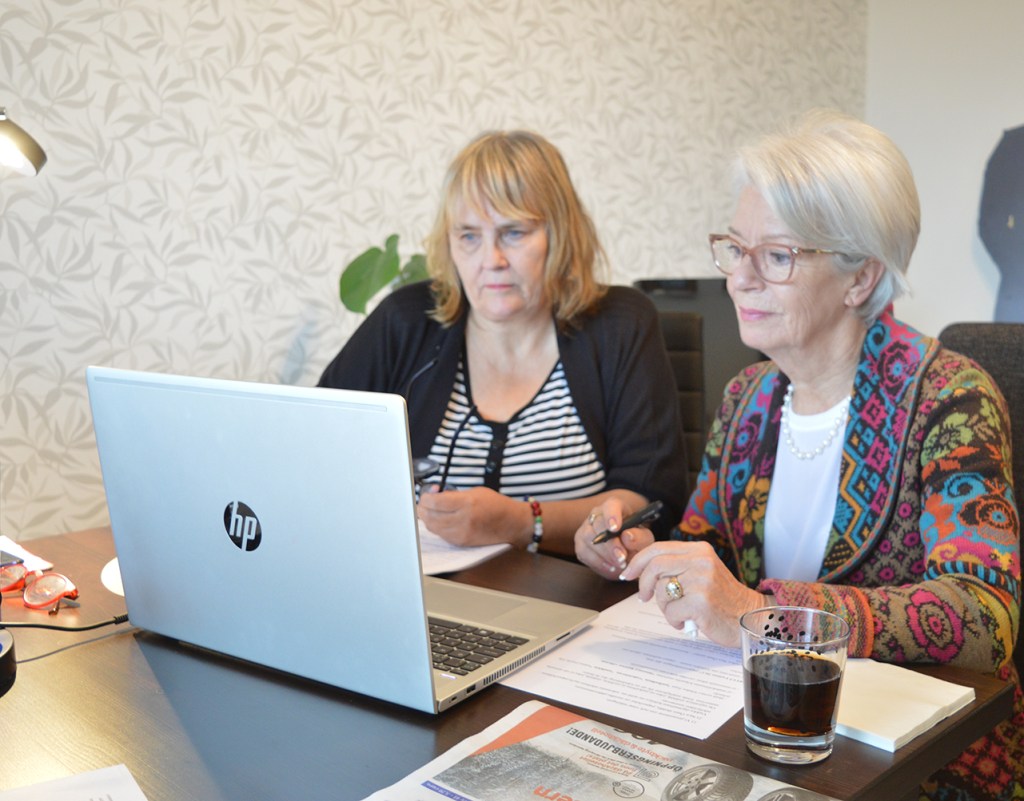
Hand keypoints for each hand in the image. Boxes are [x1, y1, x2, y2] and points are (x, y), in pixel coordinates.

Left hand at [417, 486, 527, 546]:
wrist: (511, 523)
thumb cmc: (496, 505)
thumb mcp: (475, 492)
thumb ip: (453, 494)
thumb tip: (435, 495)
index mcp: (467, 503)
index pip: (435, 502)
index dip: (426, 497)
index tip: (427, 494)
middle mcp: (463, 520)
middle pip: (430, 516)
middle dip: (423, 507)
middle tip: (425, 502)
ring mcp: (462, 534)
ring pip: (433, 527)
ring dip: (428, 518)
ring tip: (431, 510)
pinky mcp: (462, 543)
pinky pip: (441, 535)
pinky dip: (437, 527)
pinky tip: (440, 520)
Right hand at [574, 499, 654, 578]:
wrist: (626, 547)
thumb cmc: (635, 538)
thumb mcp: (644, 538)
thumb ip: (640, 537)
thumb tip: (628, 536)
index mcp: (614, 506)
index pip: (610, 506)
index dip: (612, 516)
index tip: (616, 529)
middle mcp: (596, 515)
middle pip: (598, 525)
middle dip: (610, 544)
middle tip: (622, 558)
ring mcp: (585, 528)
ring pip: (588, 539)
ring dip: (605, 555)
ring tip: (620, 565)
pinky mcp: (580, 544)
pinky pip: (583, 553)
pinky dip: (598, 563)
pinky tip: (611, 568)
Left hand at [618, 540, 768, 646]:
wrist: (751, 617)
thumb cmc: (721, 598)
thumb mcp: (702, 571)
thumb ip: (678, 565)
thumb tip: (641, 570)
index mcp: (699, 550)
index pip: (658, 548)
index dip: (638, 561)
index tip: (628, 573)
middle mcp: (701, 561)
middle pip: (654, 566)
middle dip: (643, 584)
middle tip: (644, 597)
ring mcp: (701, 581)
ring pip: (661, 591)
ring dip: (665, 607)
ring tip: (680, 612)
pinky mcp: (701, 603)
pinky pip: (671, 612)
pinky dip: (674, 621)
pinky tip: (687, 622)